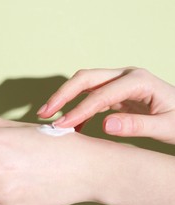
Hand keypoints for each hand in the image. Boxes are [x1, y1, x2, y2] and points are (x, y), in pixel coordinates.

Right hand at [37, 67, 174, 143]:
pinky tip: (72, 126)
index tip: (62, 125)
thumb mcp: (166, 127)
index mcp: (138, 81)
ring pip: (84, 85)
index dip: (79, 110)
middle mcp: (126, 76)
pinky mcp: (116, 93)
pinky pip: (90, 98)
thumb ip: (137, 126)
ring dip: (65, 98)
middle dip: (62, 94)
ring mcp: (119, 83)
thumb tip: (105, 125)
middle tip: (44, 112)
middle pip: (86, 79)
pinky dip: (78, 110)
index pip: (100, 95)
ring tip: (48, 116)